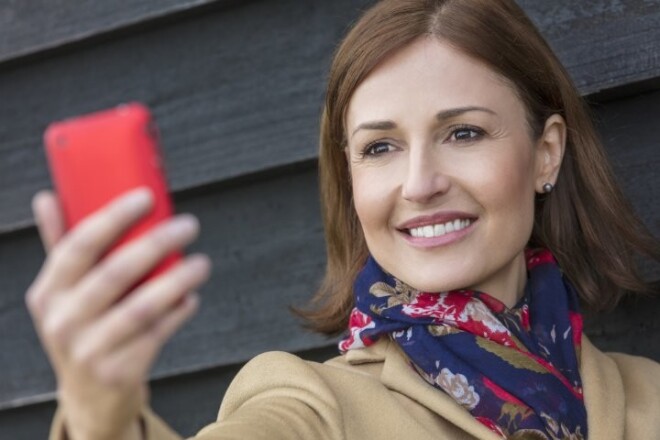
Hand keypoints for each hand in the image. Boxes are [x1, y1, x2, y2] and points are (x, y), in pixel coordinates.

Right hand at [26, 188, 210, 439]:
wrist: (90, 395)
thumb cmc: (82, 328)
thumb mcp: (63, 293)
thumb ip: (60, 245)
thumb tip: (48, 197)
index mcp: (48, 293)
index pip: (77, 246)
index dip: (113, 217)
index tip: (147, 196)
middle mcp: (63, 322)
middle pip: (116, 273)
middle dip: (158, 243)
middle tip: (188, 225)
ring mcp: (90, 351)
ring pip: (143, 307)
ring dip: (178, 279)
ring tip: (201, 263)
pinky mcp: (120, 371)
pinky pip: (158, 333)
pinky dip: (180, 311)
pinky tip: (191, 297)